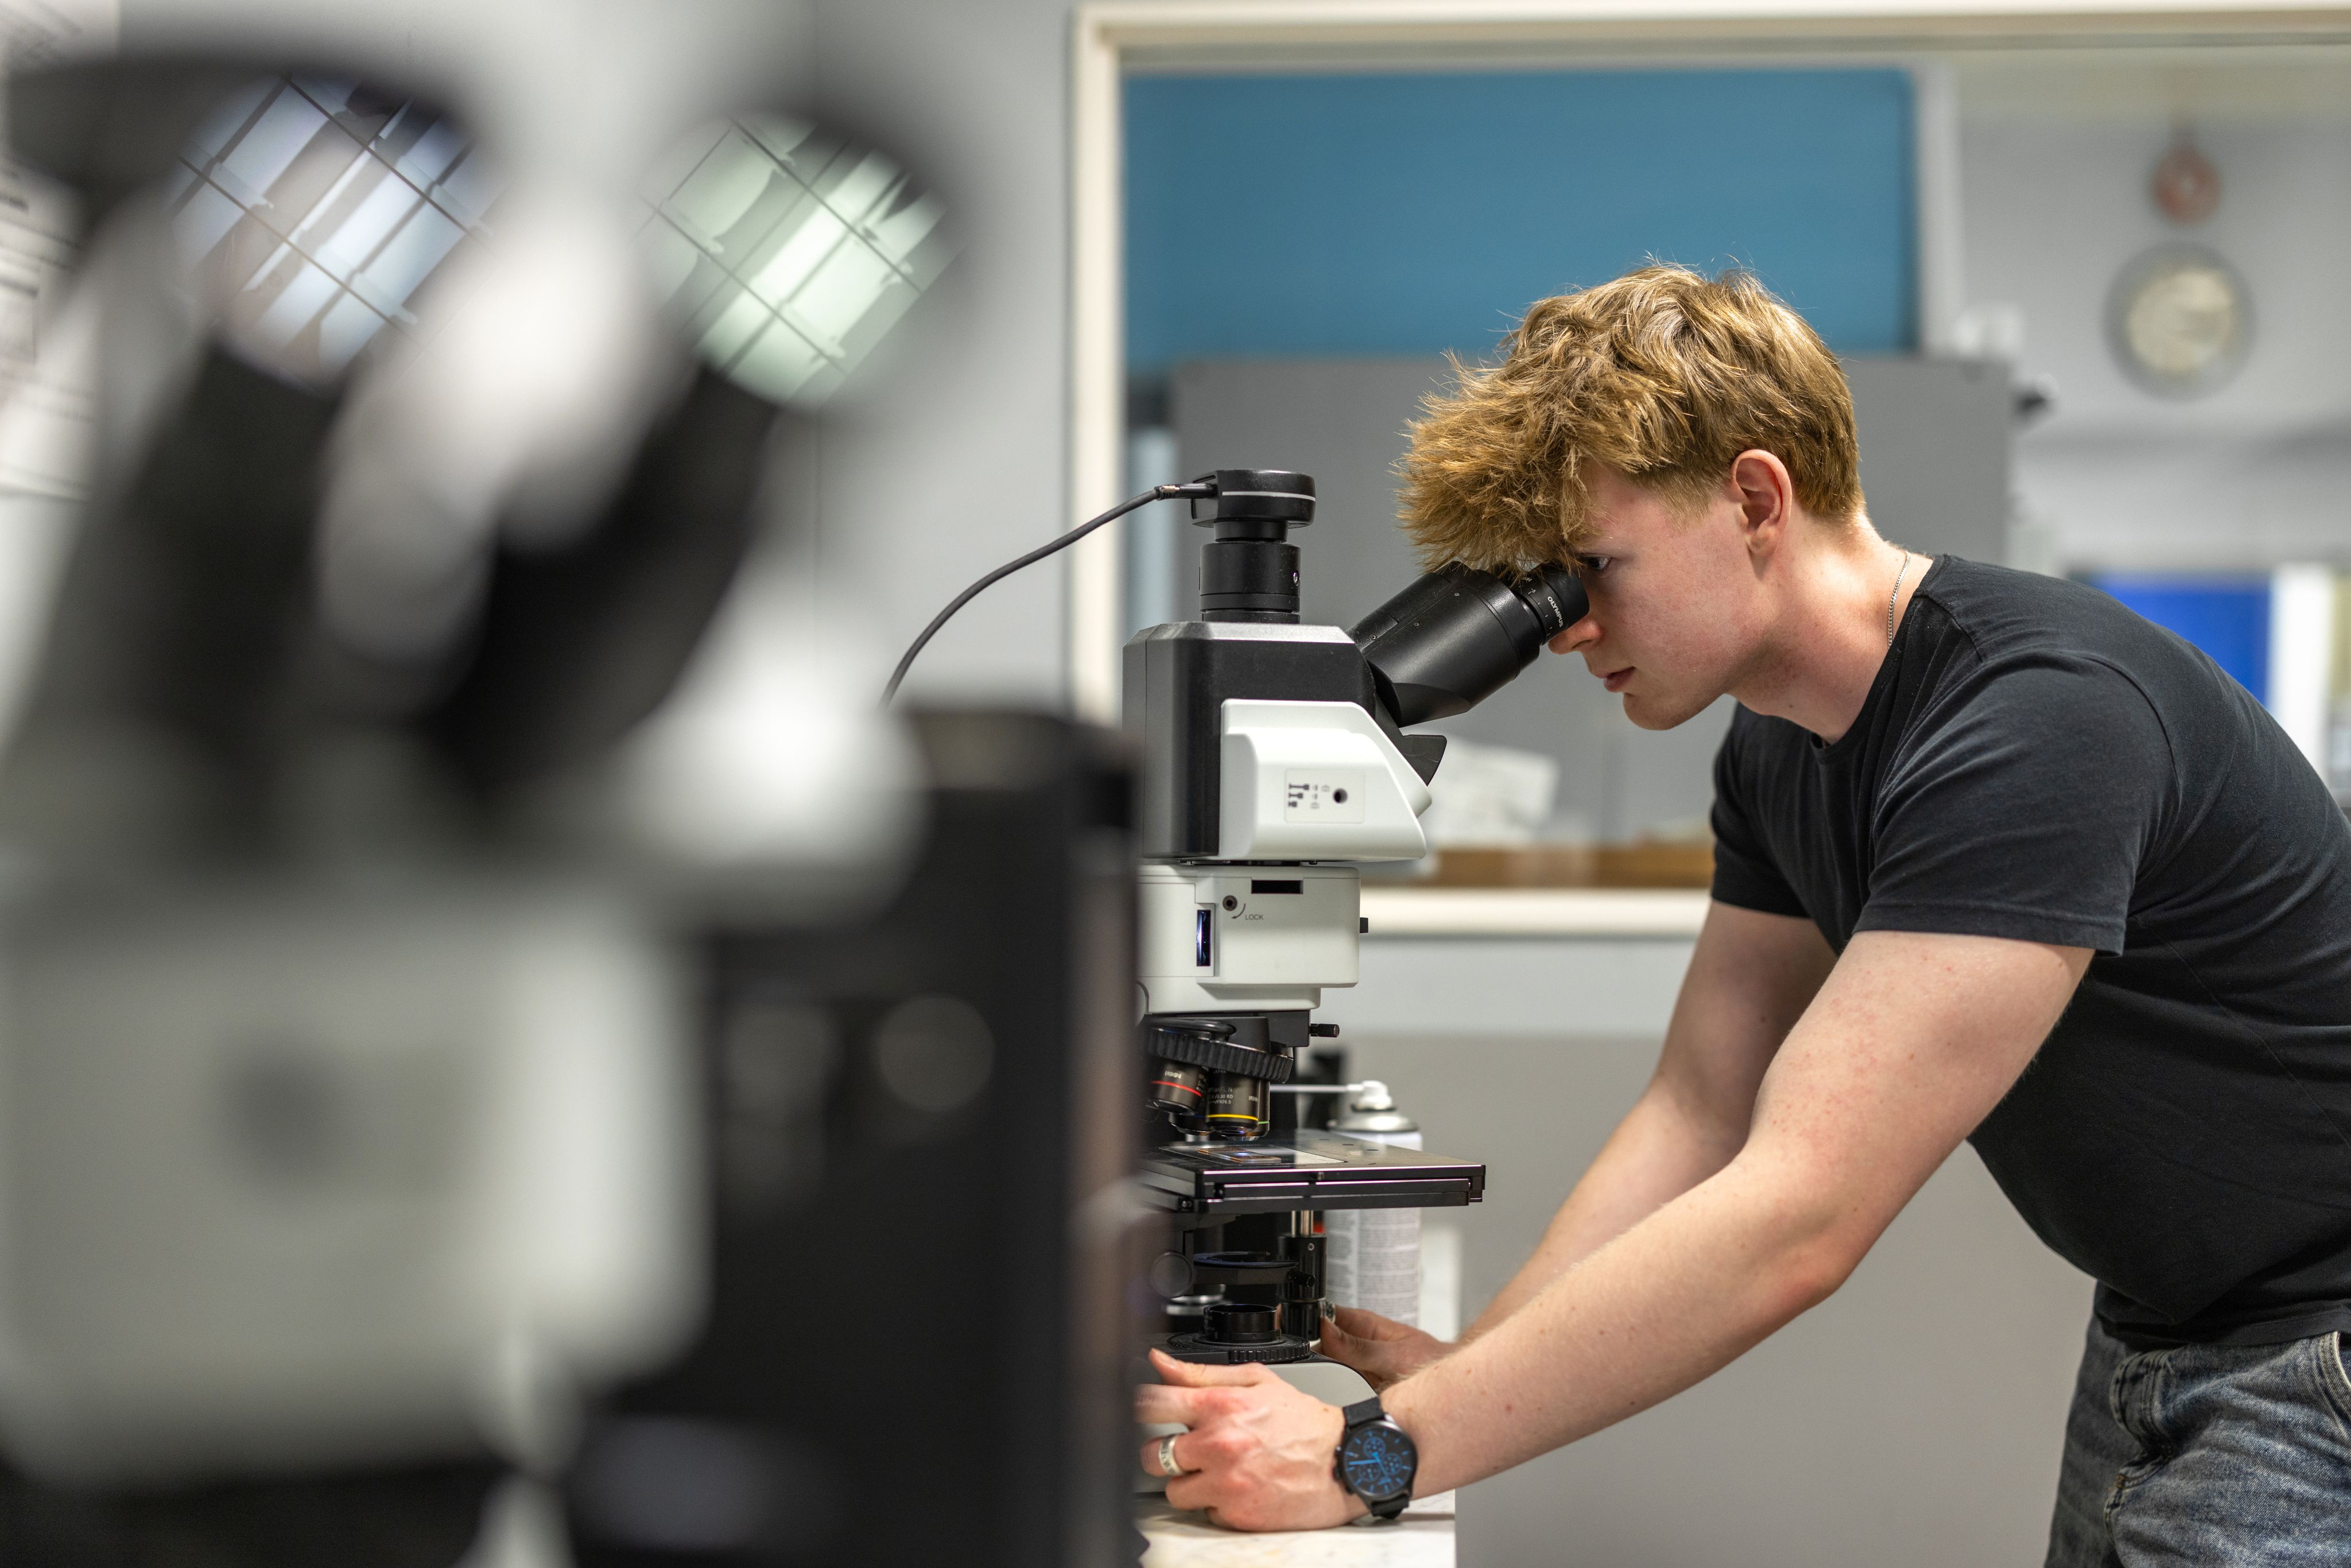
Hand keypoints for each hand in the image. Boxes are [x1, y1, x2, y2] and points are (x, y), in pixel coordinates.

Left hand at [1135, 1348, 1361, 1530]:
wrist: (1344, 1462)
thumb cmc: (1302, 1421)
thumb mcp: (1256, 1381)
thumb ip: (1201, 1374)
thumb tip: (1158, 1361)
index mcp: (1220, 1407)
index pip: (1151, 1404)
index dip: (1140, 1407)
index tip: (1142, 1411)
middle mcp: (1218, 1446)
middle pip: (1152, 1455)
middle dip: (1164, 1451)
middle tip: (1186, 1447)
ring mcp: (1226, 1484)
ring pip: (1173, 1490)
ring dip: (1188, 1481)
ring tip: (1215, 1469)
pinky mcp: (1237, 1515)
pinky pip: (1204, 1512)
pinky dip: (1215, 1503)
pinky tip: (1236, 1487)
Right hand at [1317, 1305, 1451, 1391]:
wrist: (1450, 1389)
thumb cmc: (1432, 1362)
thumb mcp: (1396, 1355)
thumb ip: (1360, 1347)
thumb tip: (1325, 1330)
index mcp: (1363, 1324)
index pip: (1325, 1316)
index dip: (1308, 1326)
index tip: (1302, 1341)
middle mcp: (1356, 1343)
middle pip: (1320, 1346)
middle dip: (1314, 1359)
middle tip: (1322, 1373)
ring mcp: (1355, 1366)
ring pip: (1326, 1371)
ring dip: (1324, 1381)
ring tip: (1341, 1390)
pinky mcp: (1357, 1388)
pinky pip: (1338, 1391)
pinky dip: (1336, 1397)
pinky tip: (1344, 1401)